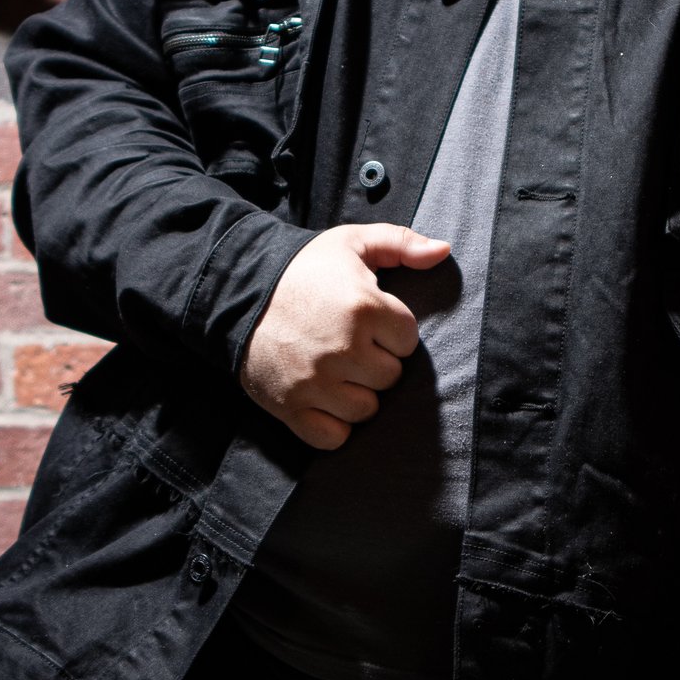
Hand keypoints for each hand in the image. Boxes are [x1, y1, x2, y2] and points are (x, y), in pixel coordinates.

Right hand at [240, 223, 450, 453]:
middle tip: (350, 346)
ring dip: (357, 394)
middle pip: (390, 378)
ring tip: (337, 371)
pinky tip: (325, 401)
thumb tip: (444, 251)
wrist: (236, 291)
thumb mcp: (352, 242)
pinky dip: (333, 426)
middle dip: (375, 362)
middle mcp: (344, 349)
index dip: (391, 332)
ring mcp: (317, 382)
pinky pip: (334, 437)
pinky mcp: (292, 407)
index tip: (369, 322)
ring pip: (366, 409)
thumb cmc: (302, 269)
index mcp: (365, 308)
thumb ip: (402, 243)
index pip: (408, 341)